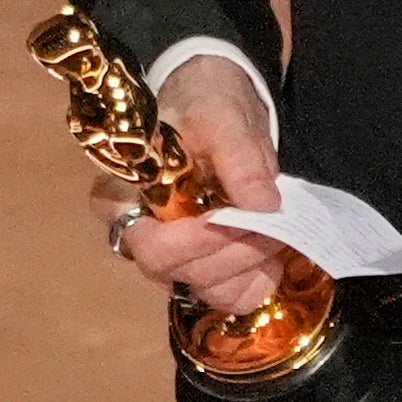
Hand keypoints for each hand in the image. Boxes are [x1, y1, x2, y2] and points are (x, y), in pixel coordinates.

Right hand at [104, 53, 289, 315]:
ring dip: (251, 264)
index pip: (144, 241)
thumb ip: (239, 158)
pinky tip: (272, 249)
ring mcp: (172, 259)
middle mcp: (139, 236)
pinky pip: (232, 296)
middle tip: (274, 220)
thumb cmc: (203, 105)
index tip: (234, 218)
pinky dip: (259, 278)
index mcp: (122, 195)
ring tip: (278, 226)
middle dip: (233, 250)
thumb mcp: (222, 116)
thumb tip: (264, 205)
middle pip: (177, 270)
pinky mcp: (204, 270)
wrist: (217, 111)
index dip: (189, 242)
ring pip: (208, 288)